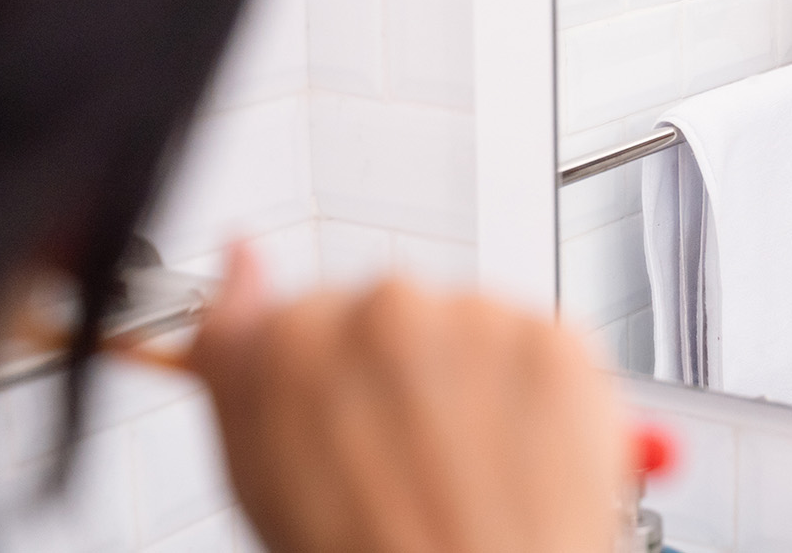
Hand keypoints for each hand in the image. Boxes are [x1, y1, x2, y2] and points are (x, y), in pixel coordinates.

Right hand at [190, 245, 625, 552]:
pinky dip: (535, 392)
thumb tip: (241, 267)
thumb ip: (238, 355)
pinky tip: (515, 453)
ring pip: (470, 326)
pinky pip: (537, 344)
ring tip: (466, 465)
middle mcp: (388, 308)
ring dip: (471, 378)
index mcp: (296, 335)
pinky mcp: (553, 338)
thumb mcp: (258, 468)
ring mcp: (479, 318)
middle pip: (394, 315)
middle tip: (411, 457)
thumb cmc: (367, 549)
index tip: (347, 417)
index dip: (332, 377)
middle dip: (403, 372)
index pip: (310, 312)